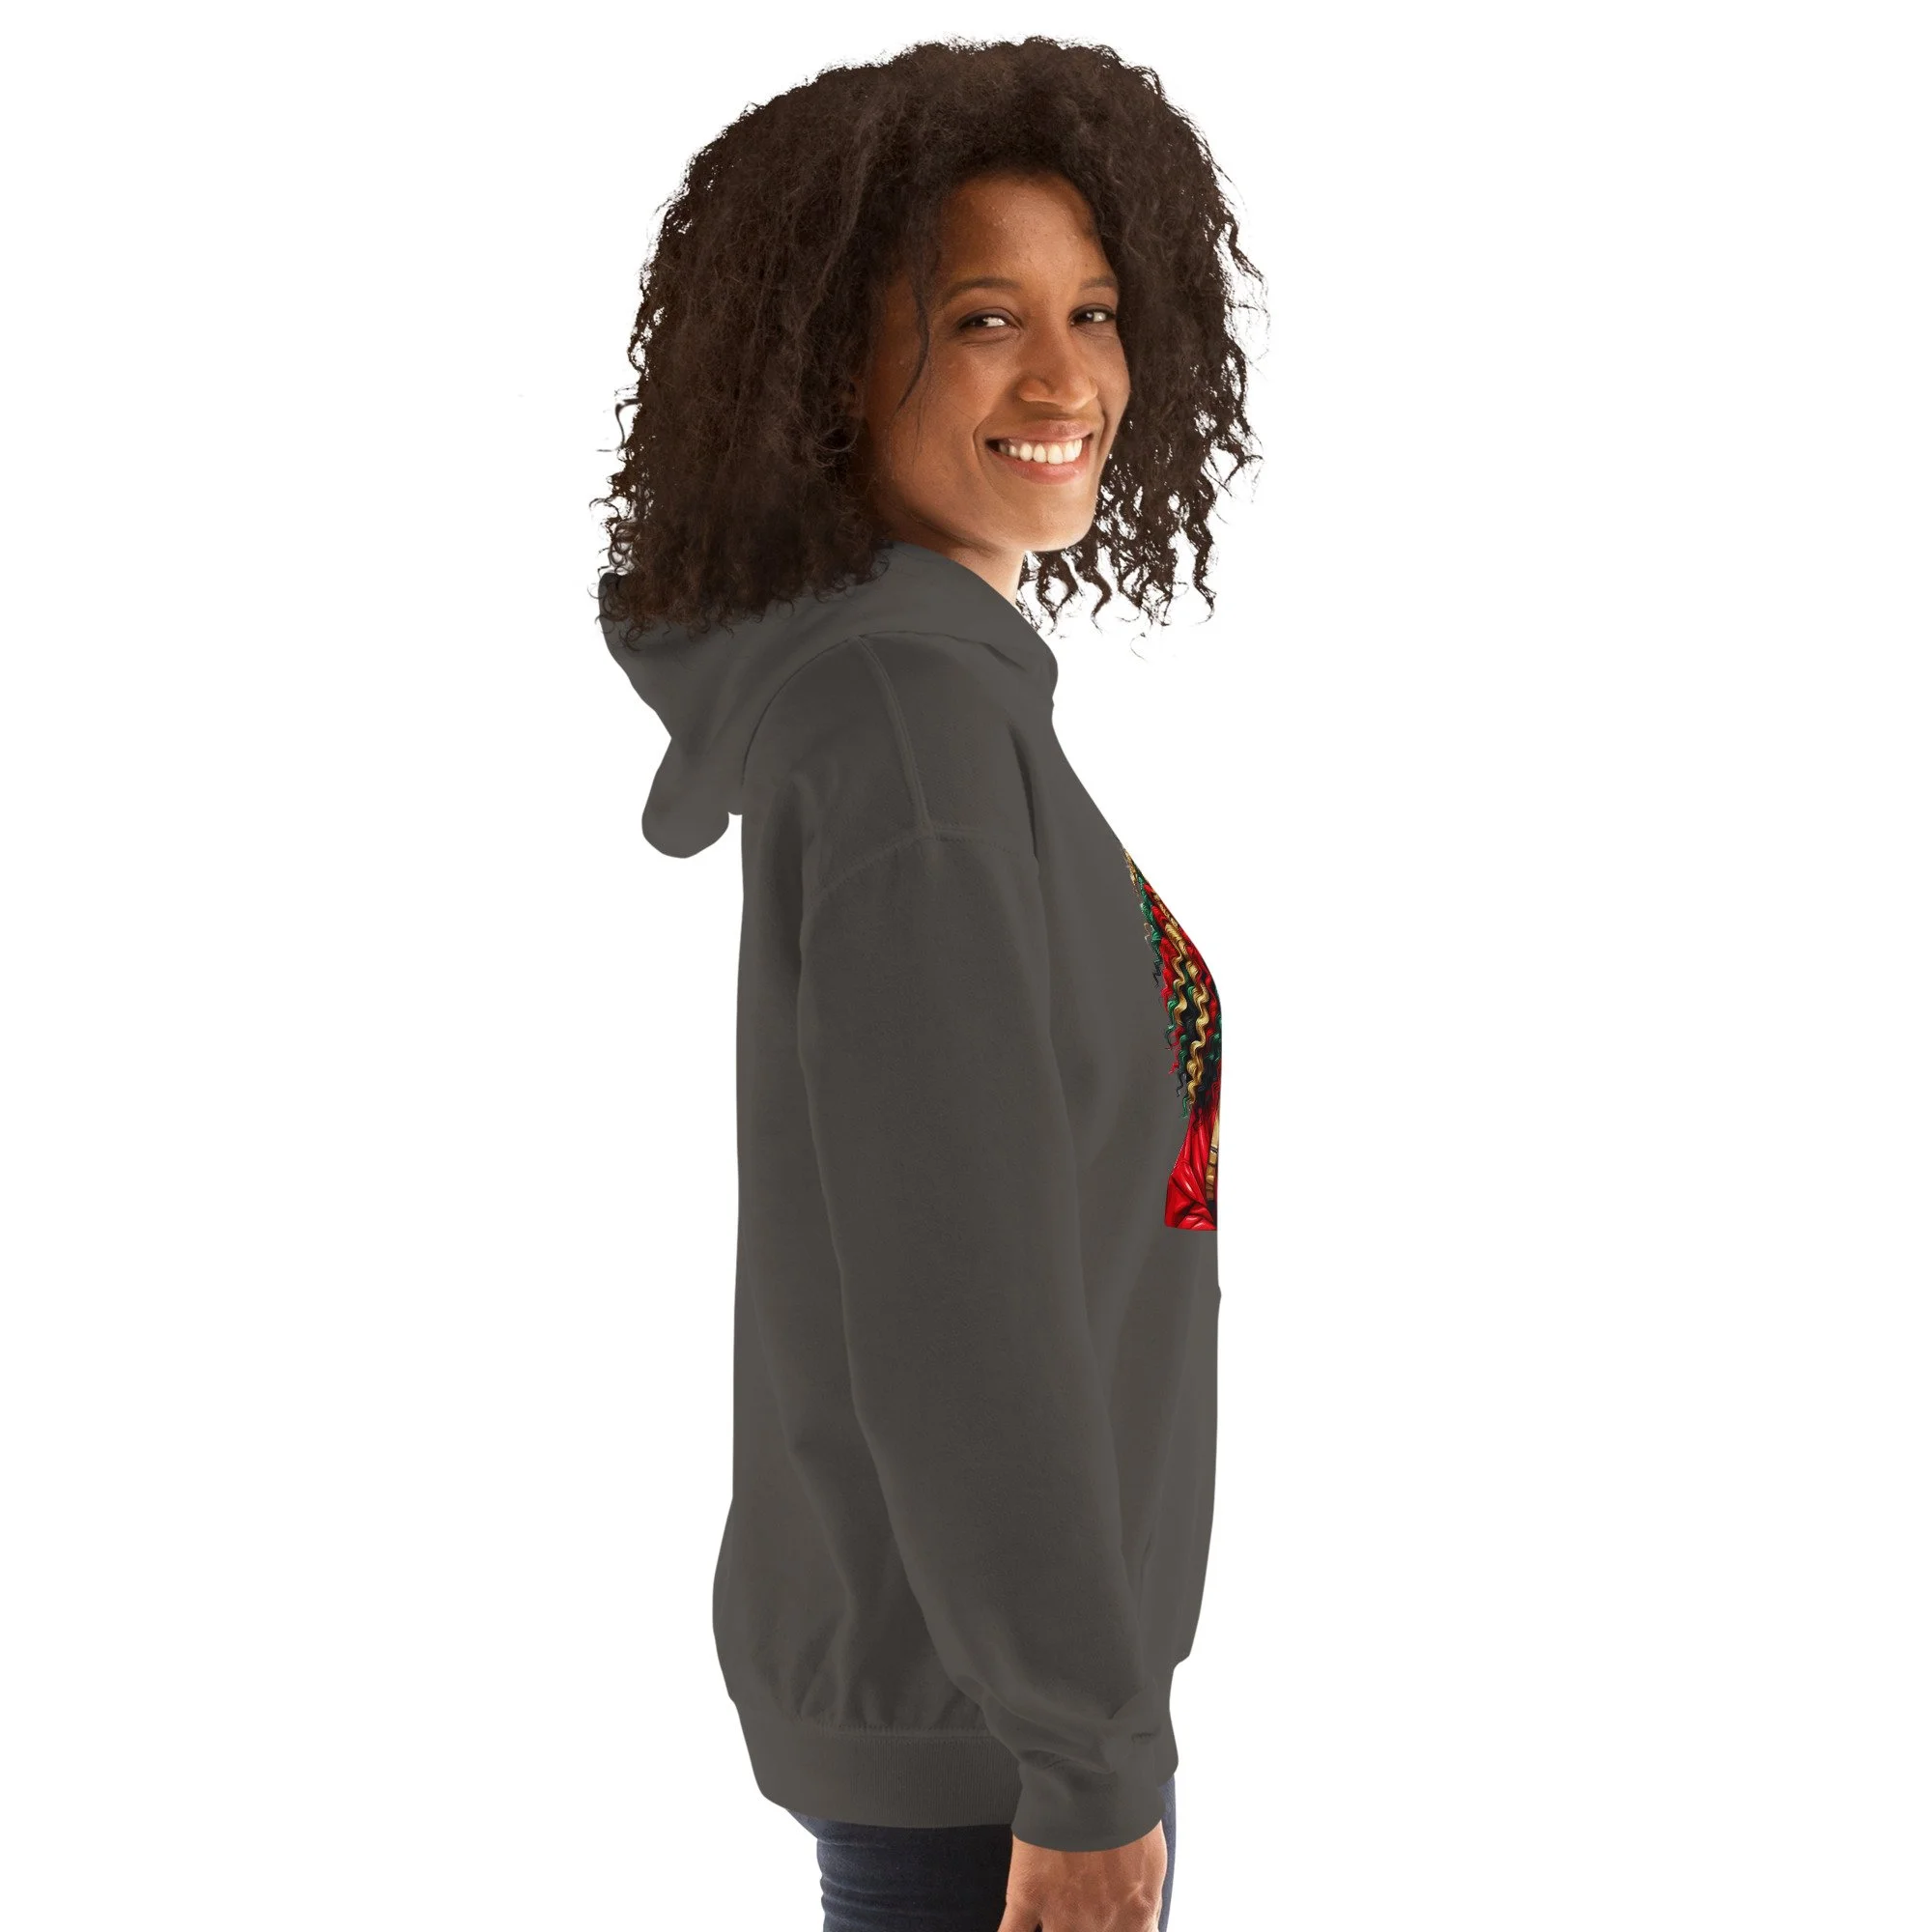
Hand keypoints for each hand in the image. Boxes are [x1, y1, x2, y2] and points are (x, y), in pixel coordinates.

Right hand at [996, 1817, 1166, 1931]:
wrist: (1093, 1772)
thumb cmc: (1127, 1807)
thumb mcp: (1153, 1860)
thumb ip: (1145, 1901)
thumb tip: (1143, 1920)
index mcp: (1134, 1917)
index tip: (1108, 1926)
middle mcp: (1099, 1925)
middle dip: (1083, 1931)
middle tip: (1077, 1913)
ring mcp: (1061, 1914)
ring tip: (1053, 1918)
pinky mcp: (1028, 1895)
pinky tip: (1014, 1931)